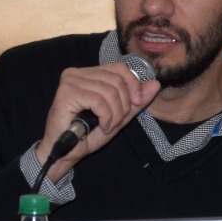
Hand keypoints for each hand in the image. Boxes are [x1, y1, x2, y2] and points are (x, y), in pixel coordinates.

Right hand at [35, 62, 160, 182]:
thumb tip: (155, 83)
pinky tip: (102, 126)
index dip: (134, 84)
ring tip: (107, 126)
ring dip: (115, 114)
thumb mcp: (119, 116)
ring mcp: (69, 81)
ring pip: (109, 91)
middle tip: (116, 122)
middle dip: (124, 104)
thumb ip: (136, 101)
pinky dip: (106, 117)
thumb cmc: (88, 135)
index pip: (119, 68)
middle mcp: (77, 73)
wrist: (66, 153)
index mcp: (89, 74)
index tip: (137, 103)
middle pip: (117, 79)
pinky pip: (99, 100)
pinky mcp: (66, 93)